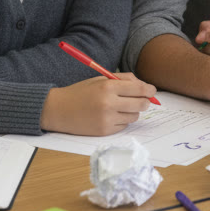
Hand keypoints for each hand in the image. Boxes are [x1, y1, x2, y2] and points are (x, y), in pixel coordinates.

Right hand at [40, 73, 155, 135]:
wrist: (58, 110)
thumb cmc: (81, 92)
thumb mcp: (101, 79)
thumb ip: (124, 80)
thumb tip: (146, 87)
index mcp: (108, 86)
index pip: (140, 89)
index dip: (150, 90)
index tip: (151, 91)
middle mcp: (109, 103)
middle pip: (141, 104)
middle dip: (145, 101)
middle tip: (142, 100)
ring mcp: (107, 119)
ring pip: (134, 116)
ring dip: (132, 111)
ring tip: (120, 107)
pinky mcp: (104, 131)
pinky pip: (124, 126)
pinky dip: (122, 121)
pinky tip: (110, 116)